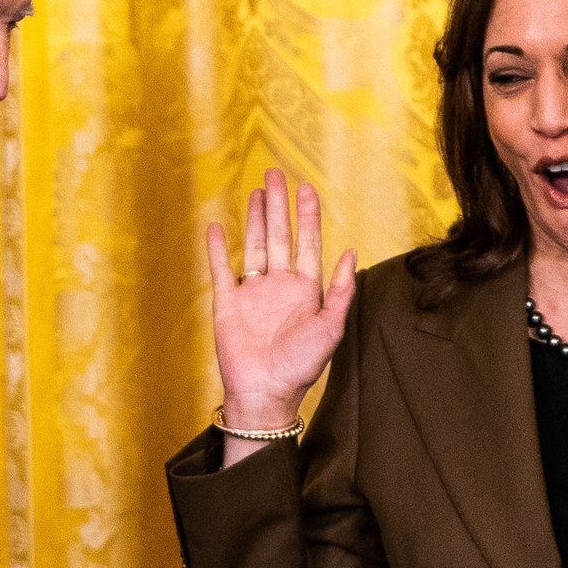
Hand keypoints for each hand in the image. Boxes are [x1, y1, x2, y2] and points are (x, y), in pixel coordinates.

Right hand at [209, 171, 356, 445]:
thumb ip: (340, 291)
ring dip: (255, 218)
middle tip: (276, 174)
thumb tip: (351, 252)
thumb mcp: (330, 328)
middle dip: (279, 206)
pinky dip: (217, 248)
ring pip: (254, 246)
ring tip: (257, 191)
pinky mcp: (227, 303)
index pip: (307, 243)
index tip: (307, 188)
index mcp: (305, 290)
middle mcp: (279, 286)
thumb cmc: (301, 367)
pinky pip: (221, 269)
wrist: (265, 393)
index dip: (308, 216)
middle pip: (279, 237)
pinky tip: (216, 226)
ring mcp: (252, 293)